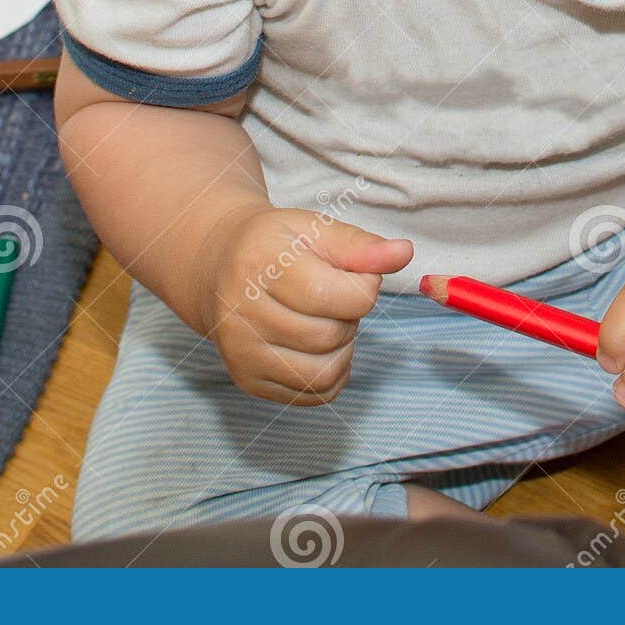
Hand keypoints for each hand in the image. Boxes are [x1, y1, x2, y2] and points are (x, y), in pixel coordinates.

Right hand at [201, 204, 412, 404]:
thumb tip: (404, 253)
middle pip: (329, 335)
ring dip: (343, 348)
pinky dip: (332, 373)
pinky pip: (313, 395)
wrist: (220, 267)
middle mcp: (240, 312)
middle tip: (335, 296)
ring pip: (323, 373)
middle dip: (349, 317)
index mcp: (258, 263)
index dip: (363, 287)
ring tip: (328, 320)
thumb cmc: (276, 245)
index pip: (332, 296)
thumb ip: (361, 245)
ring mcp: (241, 352)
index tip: (355, 274)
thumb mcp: (315, 230)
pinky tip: (320, 345)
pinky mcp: (247, 380)